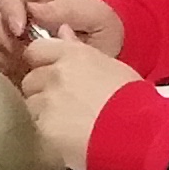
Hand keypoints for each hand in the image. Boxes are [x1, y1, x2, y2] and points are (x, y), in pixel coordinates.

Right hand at [0, 0, 126, 69]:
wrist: (107, 53)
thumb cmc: (102, 27)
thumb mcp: (95, 15)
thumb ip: (66, 11)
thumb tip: (34, 11)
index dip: (9, 7)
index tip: (20, 30)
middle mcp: (22, 13)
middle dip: (9, 40)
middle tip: (28, 56)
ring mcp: (17, 38)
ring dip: (13, 58)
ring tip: (36, 67)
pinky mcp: (17, 60)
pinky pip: (5, 67)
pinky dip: (16, 72)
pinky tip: (36, 76)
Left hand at [12, 32, 139, 169]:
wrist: (138, 134)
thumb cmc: (133, 99)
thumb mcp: (111, 65)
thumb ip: (80, 49)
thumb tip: (61, 30)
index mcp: (71, 55)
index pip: (36, 50)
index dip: (40, 62)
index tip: (50, 73)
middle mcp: (54, 74)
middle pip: (30, 79)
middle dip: (41, 90)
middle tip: (62, 104)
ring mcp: (46, 101)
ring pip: (30, 104)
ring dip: (41, 112)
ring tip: (65, 123)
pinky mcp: (43, 127)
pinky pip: (35, 127)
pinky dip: (45, 132)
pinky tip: (64, 138)